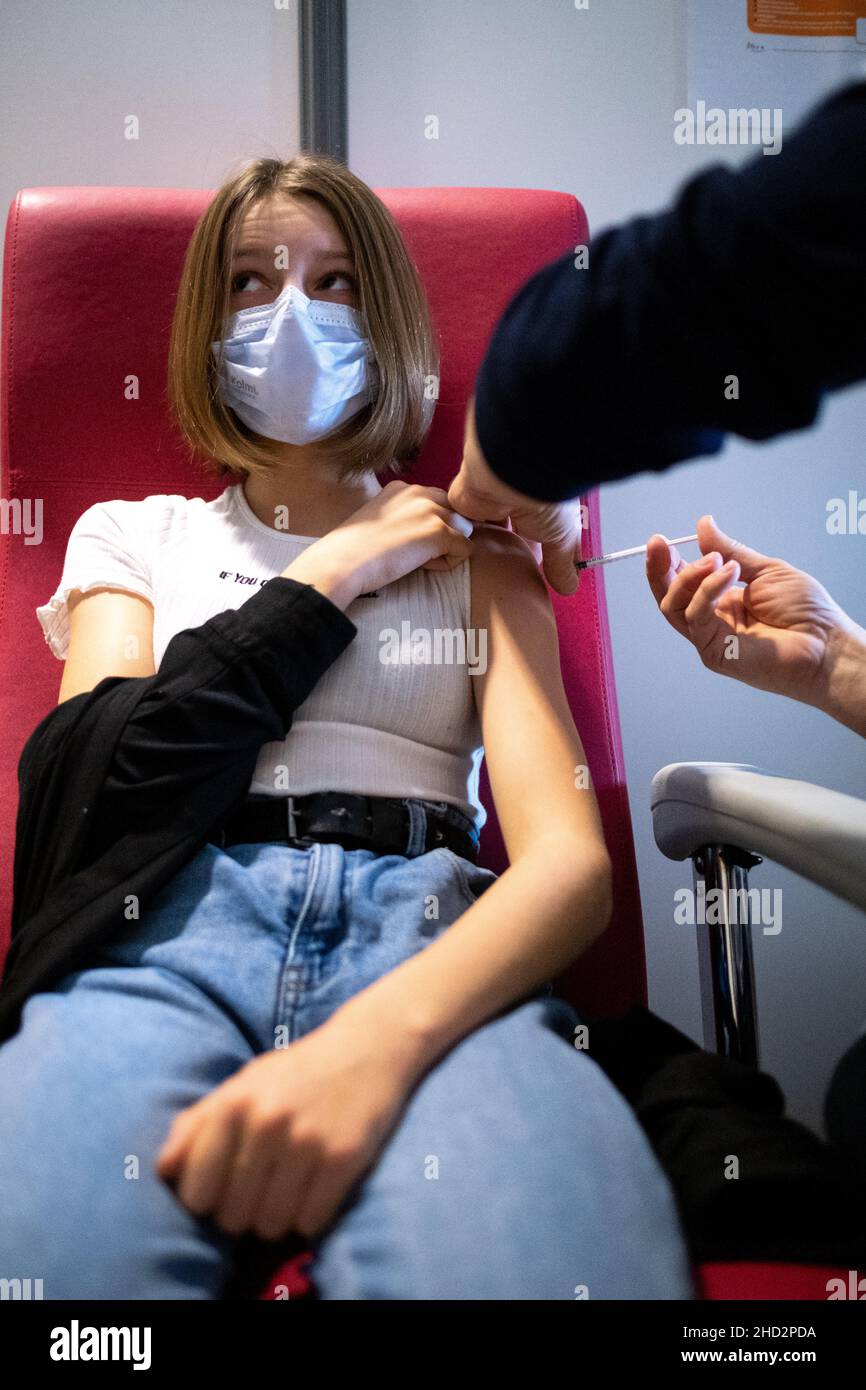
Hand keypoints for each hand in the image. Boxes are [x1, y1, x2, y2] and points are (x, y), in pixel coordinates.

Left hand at [154, 1012, 417, 1241]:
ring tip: (287, 1189)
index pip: (195, 1194)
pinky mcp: (343, 1159)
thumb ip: (197, 1124)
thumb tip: (163, 1172)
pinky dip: (309, 1216)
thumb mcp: (242, 1084)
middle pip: (232, 1217)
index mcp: (233, 1103)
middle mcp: (266, 1123)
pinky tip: (315, 1188)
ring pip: (270, 1226)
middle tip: (260, 1189)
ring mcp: (306, 1142)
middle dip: (242, 1212)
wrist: (368, 1047)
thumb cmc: (296, 1071)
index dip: (206, 1201)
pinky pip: (309, 1223)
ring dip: (276, 1218)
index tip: (222, 1189)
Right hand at [296, 479, 475, 602]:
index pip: (439, 502)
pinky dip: (447, 563)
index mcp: (403, 487)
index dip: (429, 526)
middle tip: (412, 552)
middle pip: (455, 514)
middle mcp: (419, 491)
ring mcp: (430, 510)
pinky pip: (465, 550)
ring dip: (446, 549)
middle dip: (443, 535)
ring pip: (463, 531)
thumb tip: (426, 531)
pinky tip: (419, 565)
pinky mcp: (438, 531)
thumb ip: (405, 516)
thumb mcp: (380, 520)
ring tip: (415, 558)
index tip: (405, 541)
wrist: (342, 562)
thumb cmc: (354, 550)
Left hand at [446, 396, 583, 594]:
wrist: (510, 471)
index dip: (541, 554)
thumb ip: (563, 562)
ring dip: (486, 547)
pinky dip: (462, 538)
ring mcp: (489, 501)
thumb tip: (569, 587)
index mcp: (542, 505)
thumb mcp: (562, 537)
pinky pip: (461, 523)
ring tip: (483, 572)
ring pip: (485, 530)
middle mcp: (516, 501)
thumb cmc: (543, 495)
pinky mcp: (464, 501)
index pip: (543, 534)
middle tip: (507, 577)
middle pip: (511, 534)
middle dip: (510, 552)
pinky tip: (462, 557)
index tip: (539, 575)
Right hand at [646, 514, 856, 707]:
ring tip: (718, 561)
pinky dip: (707, 590)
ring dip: (689, 576)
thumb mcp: (766, 570)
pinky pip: (695, 617)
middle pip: (669, 596)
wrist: (826, 644)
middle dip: (660, 569)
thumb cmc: (806, 613)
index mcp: (722, 602)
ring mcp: (710, 638)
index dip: (668, 562)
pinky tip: (728, 572)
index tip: (661, 540)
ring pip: (674, 606)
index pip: (683, 583)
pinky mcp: (714, 652)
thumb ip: (731, 551)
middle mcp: (712, 621)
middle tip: (660, 544)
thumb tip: (703, 526)